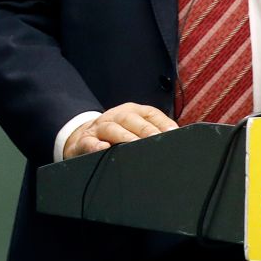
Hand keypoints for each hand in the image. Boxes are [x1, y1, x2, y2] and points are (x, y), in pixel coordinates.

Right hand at [62, 102, 177, 158]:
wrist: (83, 136)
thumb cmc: (118, 135)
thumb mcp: (134, 129)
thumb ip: (153, 132)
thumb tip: (177, 142)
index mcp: (132, 112)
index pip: (149, 113)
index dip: (162, 122)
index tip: (173, 133)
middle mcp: (116, 116)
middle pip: (131, 119)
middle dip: (145, 130)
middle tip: (156, 141)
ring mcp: (99, 127)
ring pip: (112, 128)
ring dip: (124, 137)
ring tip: (135, 145)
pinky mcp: (85, 140)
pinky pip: (89, 142)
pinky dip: (96, 145)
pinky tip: (104, 149)